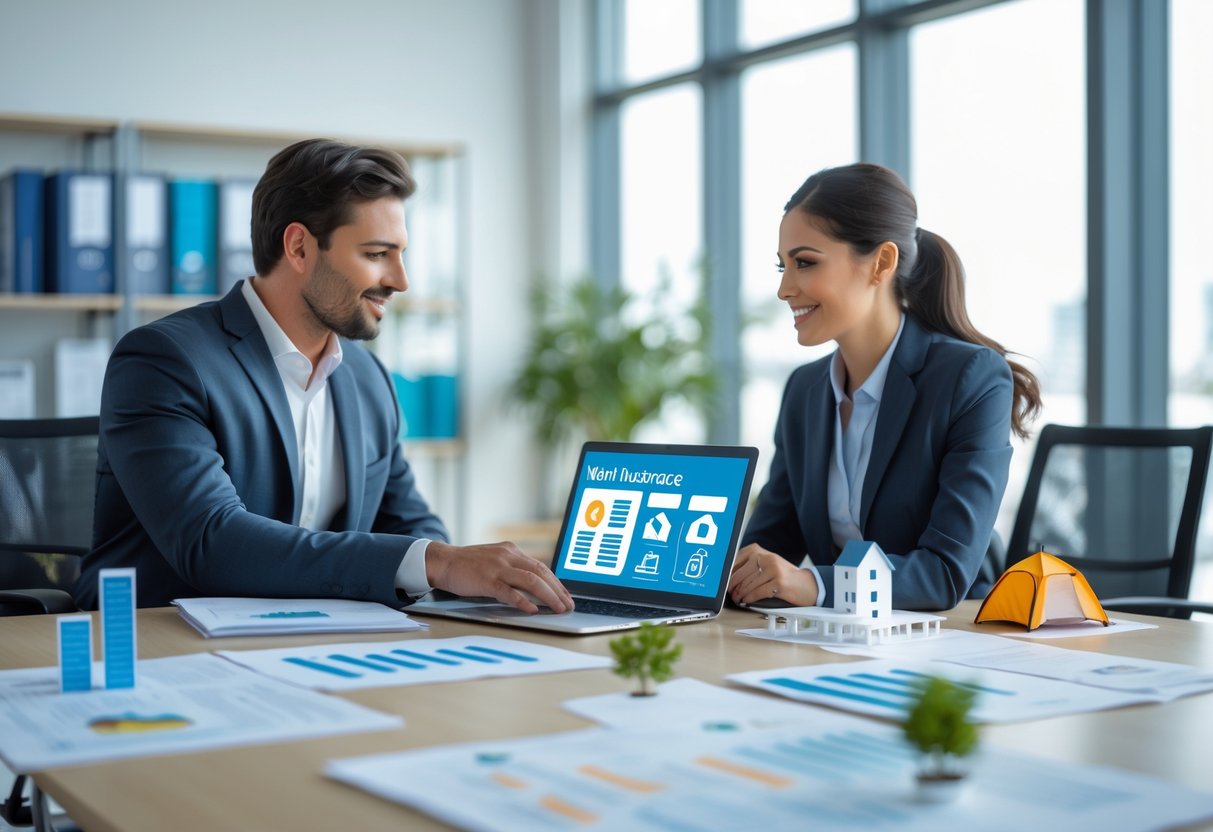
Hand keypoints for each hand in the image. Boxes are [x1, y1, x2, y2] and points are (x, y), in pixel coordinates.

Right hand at [425, 540, 574, 613]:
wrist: (443, 561)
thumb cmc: (468, 565)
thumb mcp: (495, 560)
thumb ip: (512, 568)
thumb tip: (533, 586)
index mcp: (511, 550)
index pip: (541, 566)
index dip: (556, 582)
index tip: (566, 595)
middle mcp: (508, 556)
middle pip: (540, 572)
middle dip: (558, 590)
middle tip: (568, 604)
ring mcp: (497, 567)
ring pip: (530, 580)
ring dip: (548, 595)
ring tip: (558, 608)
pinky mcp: (486, 580)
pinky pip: (509, 591)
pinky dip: (523, 601)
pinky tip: (533, 609)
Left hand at [728, 543, 818, 606]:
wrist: (807, 584)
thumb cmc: (784, 576)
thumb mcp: (766, 565)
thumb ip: (749, 566)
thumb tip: (728, 577)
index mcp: (759, 551)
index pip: (736, 561)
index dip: (728, 574)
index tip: (723, 582)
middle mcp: (766, 557)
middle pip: (740, 574)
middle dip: (732, 586)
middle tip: (730, 593)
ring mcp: (773, 569)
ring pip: (748, 584)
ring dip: (740, 594)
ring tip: (737, 598)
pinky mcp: (779, 582)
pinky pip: (757, 592)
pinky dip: (749, 598)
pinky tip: (747, 601)